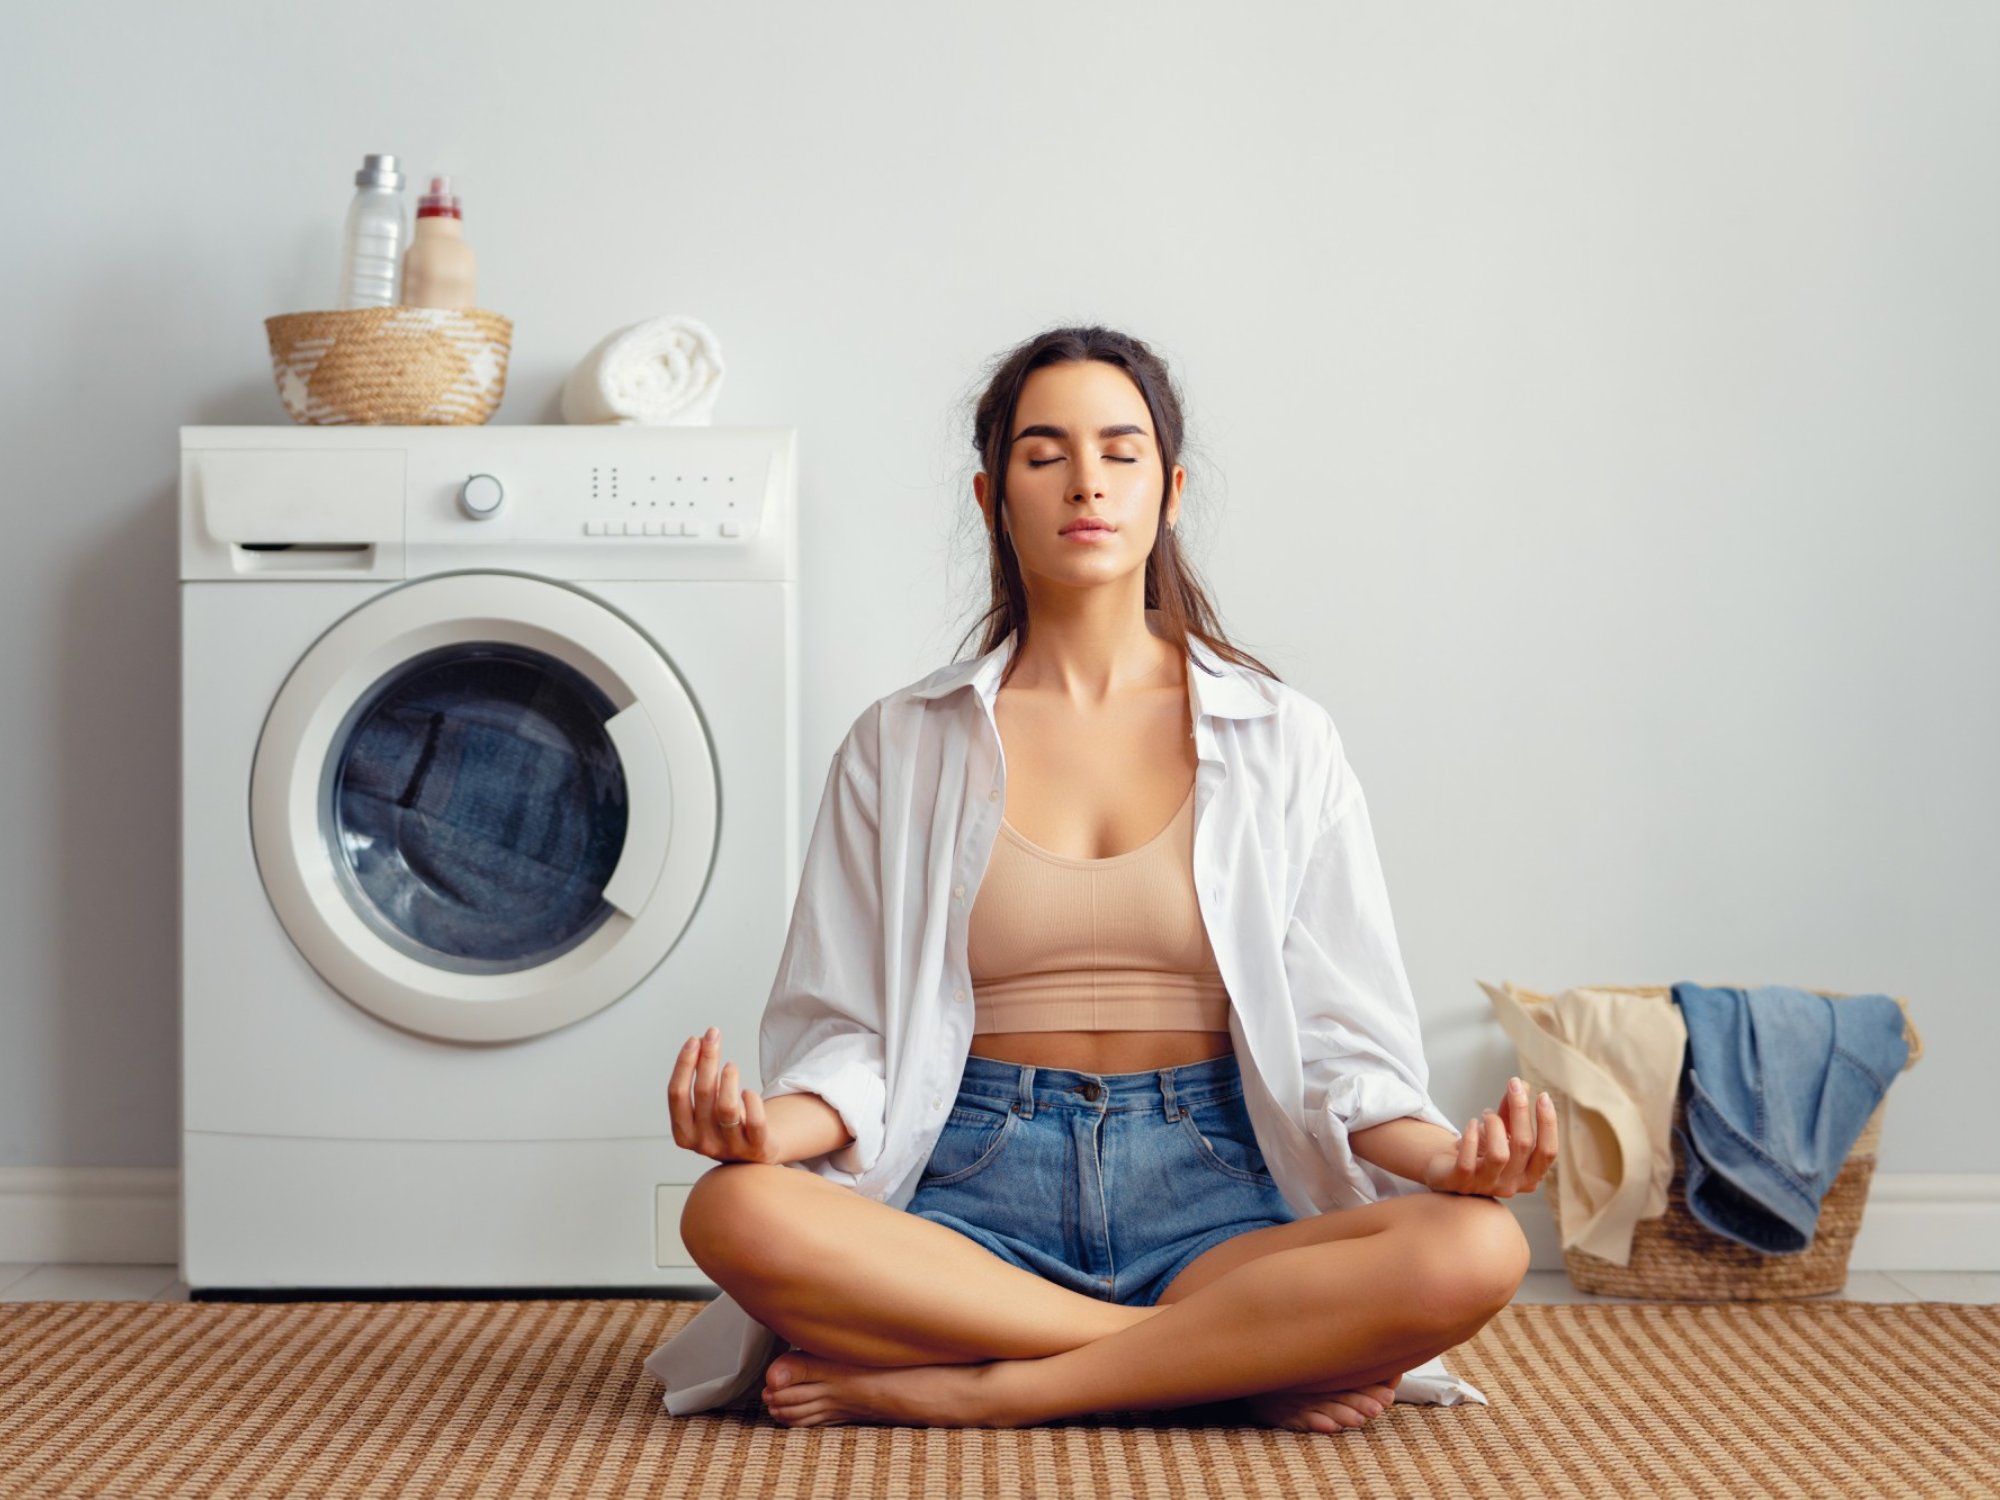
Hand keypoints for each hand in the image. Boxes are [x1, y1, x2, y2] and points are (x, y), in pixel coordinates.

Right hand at [669, 1027, 776, 1165]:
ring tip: (731, 1064)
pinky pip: (756, 1123)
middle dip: (707, 1058)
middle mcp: (703, 1143)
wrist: (753, 1152)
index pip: (676, 1094)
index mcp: (683, 1133)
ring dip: (728, 1079)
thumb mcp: (704, 1110)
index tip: (694, 1039)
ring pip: (727, 1108)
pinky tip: (749, 1092)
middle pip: (703, 1093)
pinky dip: (752, 1103)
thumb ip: (700, 1083)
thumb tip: (700, 1043)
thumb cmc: (724, 1125)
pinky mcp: (757, 1148)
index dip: (684, 1064)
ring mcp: (730, 1148)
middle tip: (713, 1035)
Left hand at [1422, 1076, 1556, 1197]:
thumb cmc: (1480, 1148)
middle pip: (1524, 1146)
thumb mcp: (1500, 1129)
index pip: (1548, 1152)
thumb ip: (1512, 1110)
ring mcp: (1486, 1185)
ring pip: (1499, 1155)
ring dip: (1494, 1125)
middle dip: (1520, 1110)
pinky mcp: (1461, 1183)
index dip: (1548, 1123)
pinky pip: (1467, 1162)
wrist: (1446, 1167)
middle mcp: (1512, 1185)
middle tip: (1513, 1084)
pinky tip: (1471, 1124)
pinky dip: (1470, 1137)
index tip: (1543, 1095)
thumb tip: (1522, 1084)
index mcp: (1529, 1175)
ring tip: (1486, 1113)